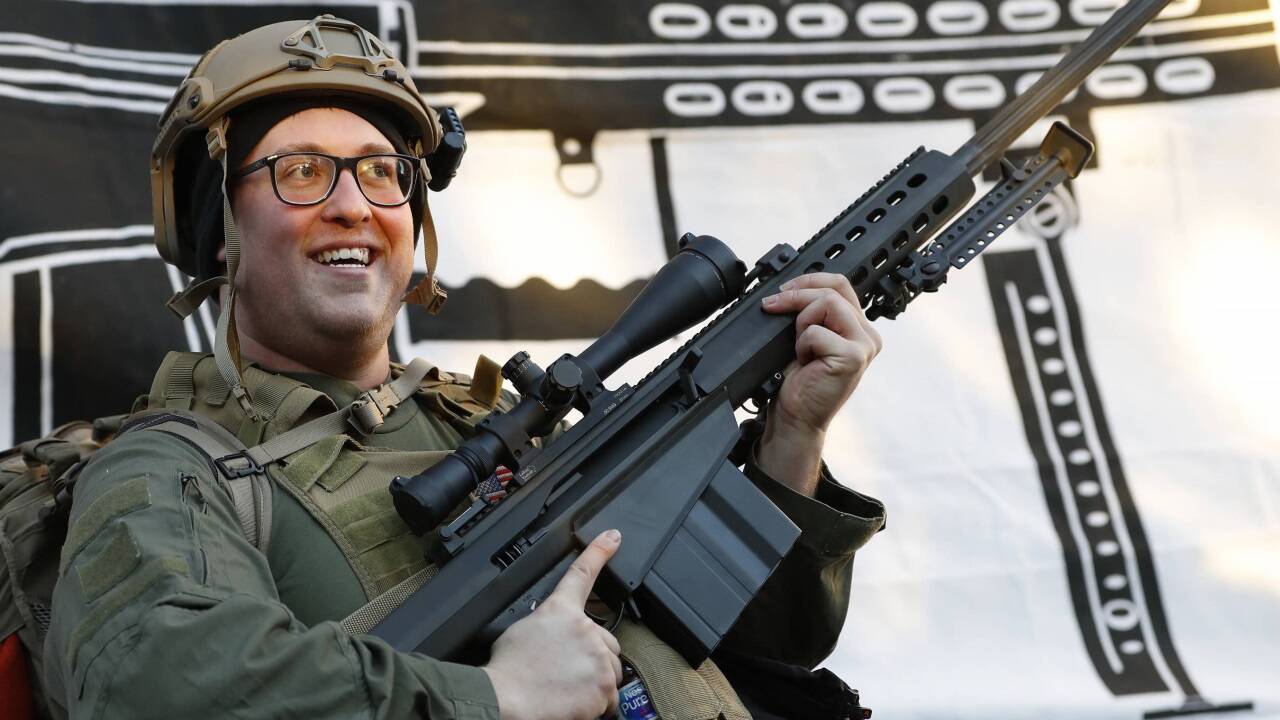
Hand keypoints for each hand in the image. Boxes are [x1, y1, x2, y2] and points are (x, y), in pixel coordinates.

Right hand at [483, 530, 623, 719]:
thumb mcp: (521, 631)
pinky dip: (597, 705)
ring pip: (610, 670)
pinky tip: (574, 703)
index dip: (599, 552)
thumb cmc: (507, 671)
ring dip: (595, 681)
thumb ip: (547, 625)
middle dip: (592, 657)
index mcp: (561, 610)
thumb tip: (552, 635)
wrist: (506, 699)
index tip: (613, 538)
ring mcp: (597, 657)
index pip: (582, 574)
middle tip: (567, 672)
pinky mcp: (604, 686)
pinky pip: (610, 699)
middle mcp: (584, 629)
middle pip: (605, 641)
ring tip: (567, 689)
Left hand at [758, 273, 881, 493]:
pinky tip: (806, 362)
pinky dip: (802, 344)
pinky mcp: (853, 357)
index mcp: (857, 327)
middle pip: (833, 289)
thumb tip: (792, 287)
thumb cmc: (799, 382)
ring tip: (800, 346)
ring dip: (802, 321)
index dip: (809, 280)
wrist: (796, 416)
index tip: (784, 290)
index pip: (840, 284)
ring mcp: (864, 346)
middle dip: (797, 296)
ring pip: (827, 303)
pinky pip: (817, 331)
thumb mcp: (806, 337)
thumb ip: (812, 312)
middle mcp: (866, 334)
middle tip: (773, 306)